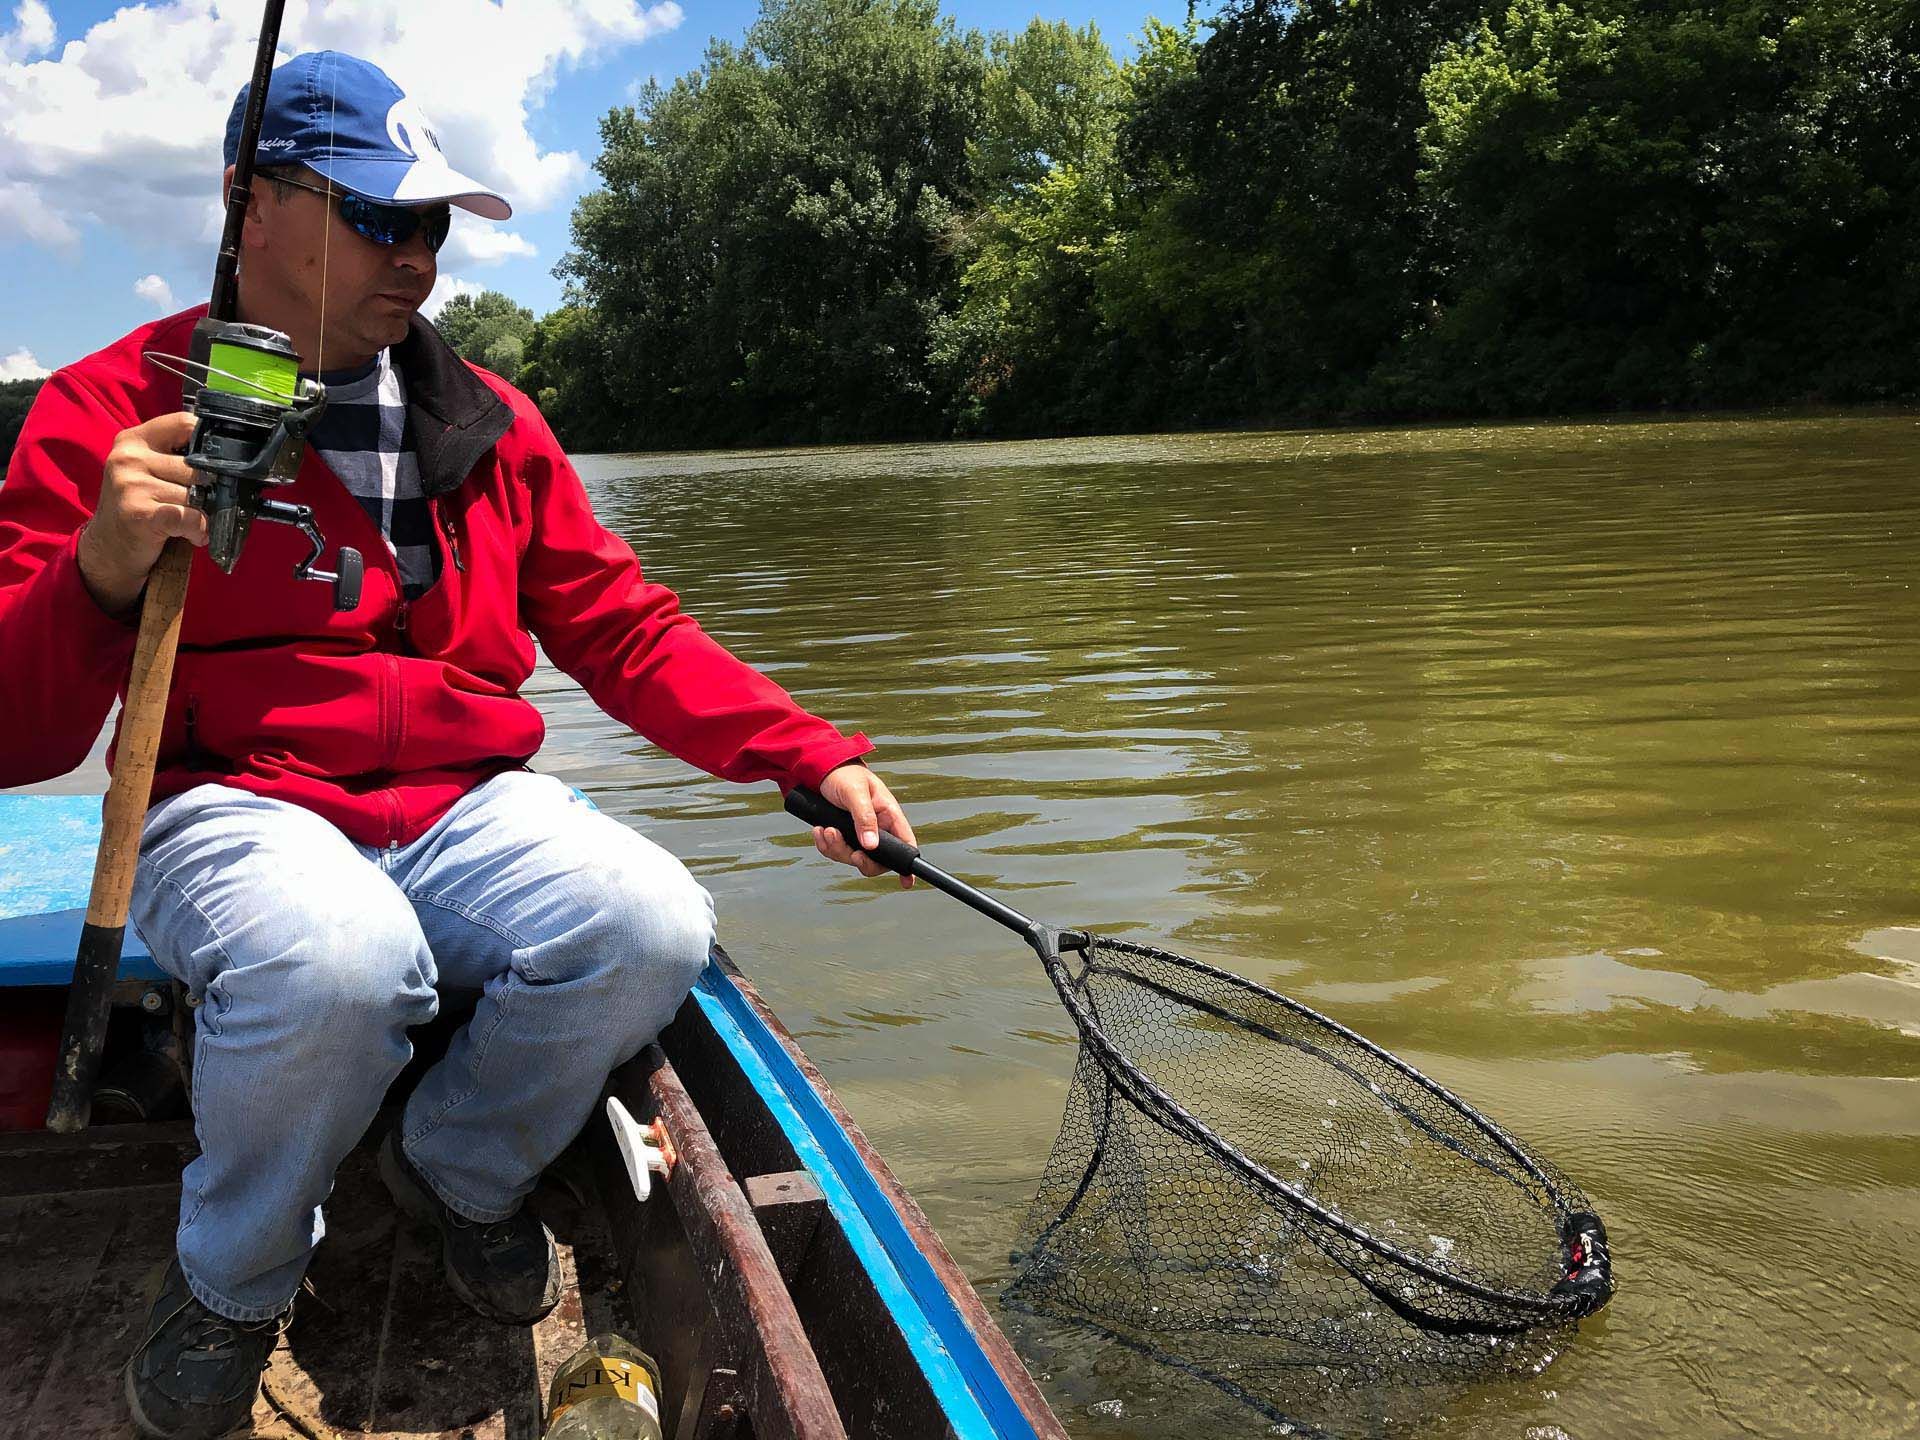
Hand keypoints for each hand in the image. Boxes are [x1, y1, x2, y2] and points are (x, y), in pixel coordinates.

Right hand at [77, 412, 206, 614]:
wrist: (109, 547)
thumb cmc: (140, 506)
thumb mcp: (149, 471)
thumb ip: (177, 458)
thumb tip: (230, 461)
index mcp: (134, 440)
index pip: (186, 424)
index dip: (210, 444)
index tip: (219, 462)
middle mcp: (128, 458)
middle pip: (197, 466)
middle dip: (209, 489)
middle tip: (204, 504)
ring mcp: (131, 484)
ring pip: (196, 493)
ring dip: (205, 513)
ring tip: (193, 522)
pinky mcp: (139, 513)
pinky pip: (190, 517)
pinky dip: (199, 530)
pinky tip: (194, 535)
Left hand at [811, 764, 916, 888]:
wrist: (820, 770)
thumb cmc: (844, 775)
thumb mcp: (855, 793)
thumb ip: (864, 818)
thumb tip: (871, 846)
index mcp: (888, 815)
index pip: (904, 843)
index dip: (907, 864)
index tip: (906, 882)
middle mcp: (876, 828)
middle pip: (876, 859)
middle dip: (860, 859)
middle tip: (851, 854)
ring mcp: (858, 834)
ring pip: (851, 857)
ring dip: (837, 849)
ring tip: (826, 830)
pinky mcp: (842, 835)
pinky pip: (835, 851)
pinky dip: (826, 845)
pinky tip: (819, 830)